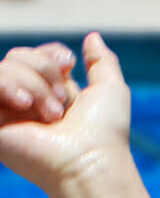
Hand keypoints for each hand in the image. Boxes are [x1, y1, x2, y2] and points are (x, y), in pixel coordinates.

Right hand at [0, 33, 131, 192]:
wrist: (89, 161)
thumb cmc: (105, 132)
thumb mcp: (110, 90)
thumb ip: (102, 62)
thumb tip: (92, 36)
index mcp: (50, 93)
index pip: (36, 55)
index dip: (51, 54)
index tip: (69, 65)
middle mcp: (27, 100)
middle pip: (19, 56)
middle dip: (44, 70)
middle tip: (63, 102)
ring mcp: (7, 110)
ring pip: (5, 67)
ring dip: (33, 84)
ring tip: (51, 114)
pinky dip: (7, 86)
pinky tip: (25, 104)